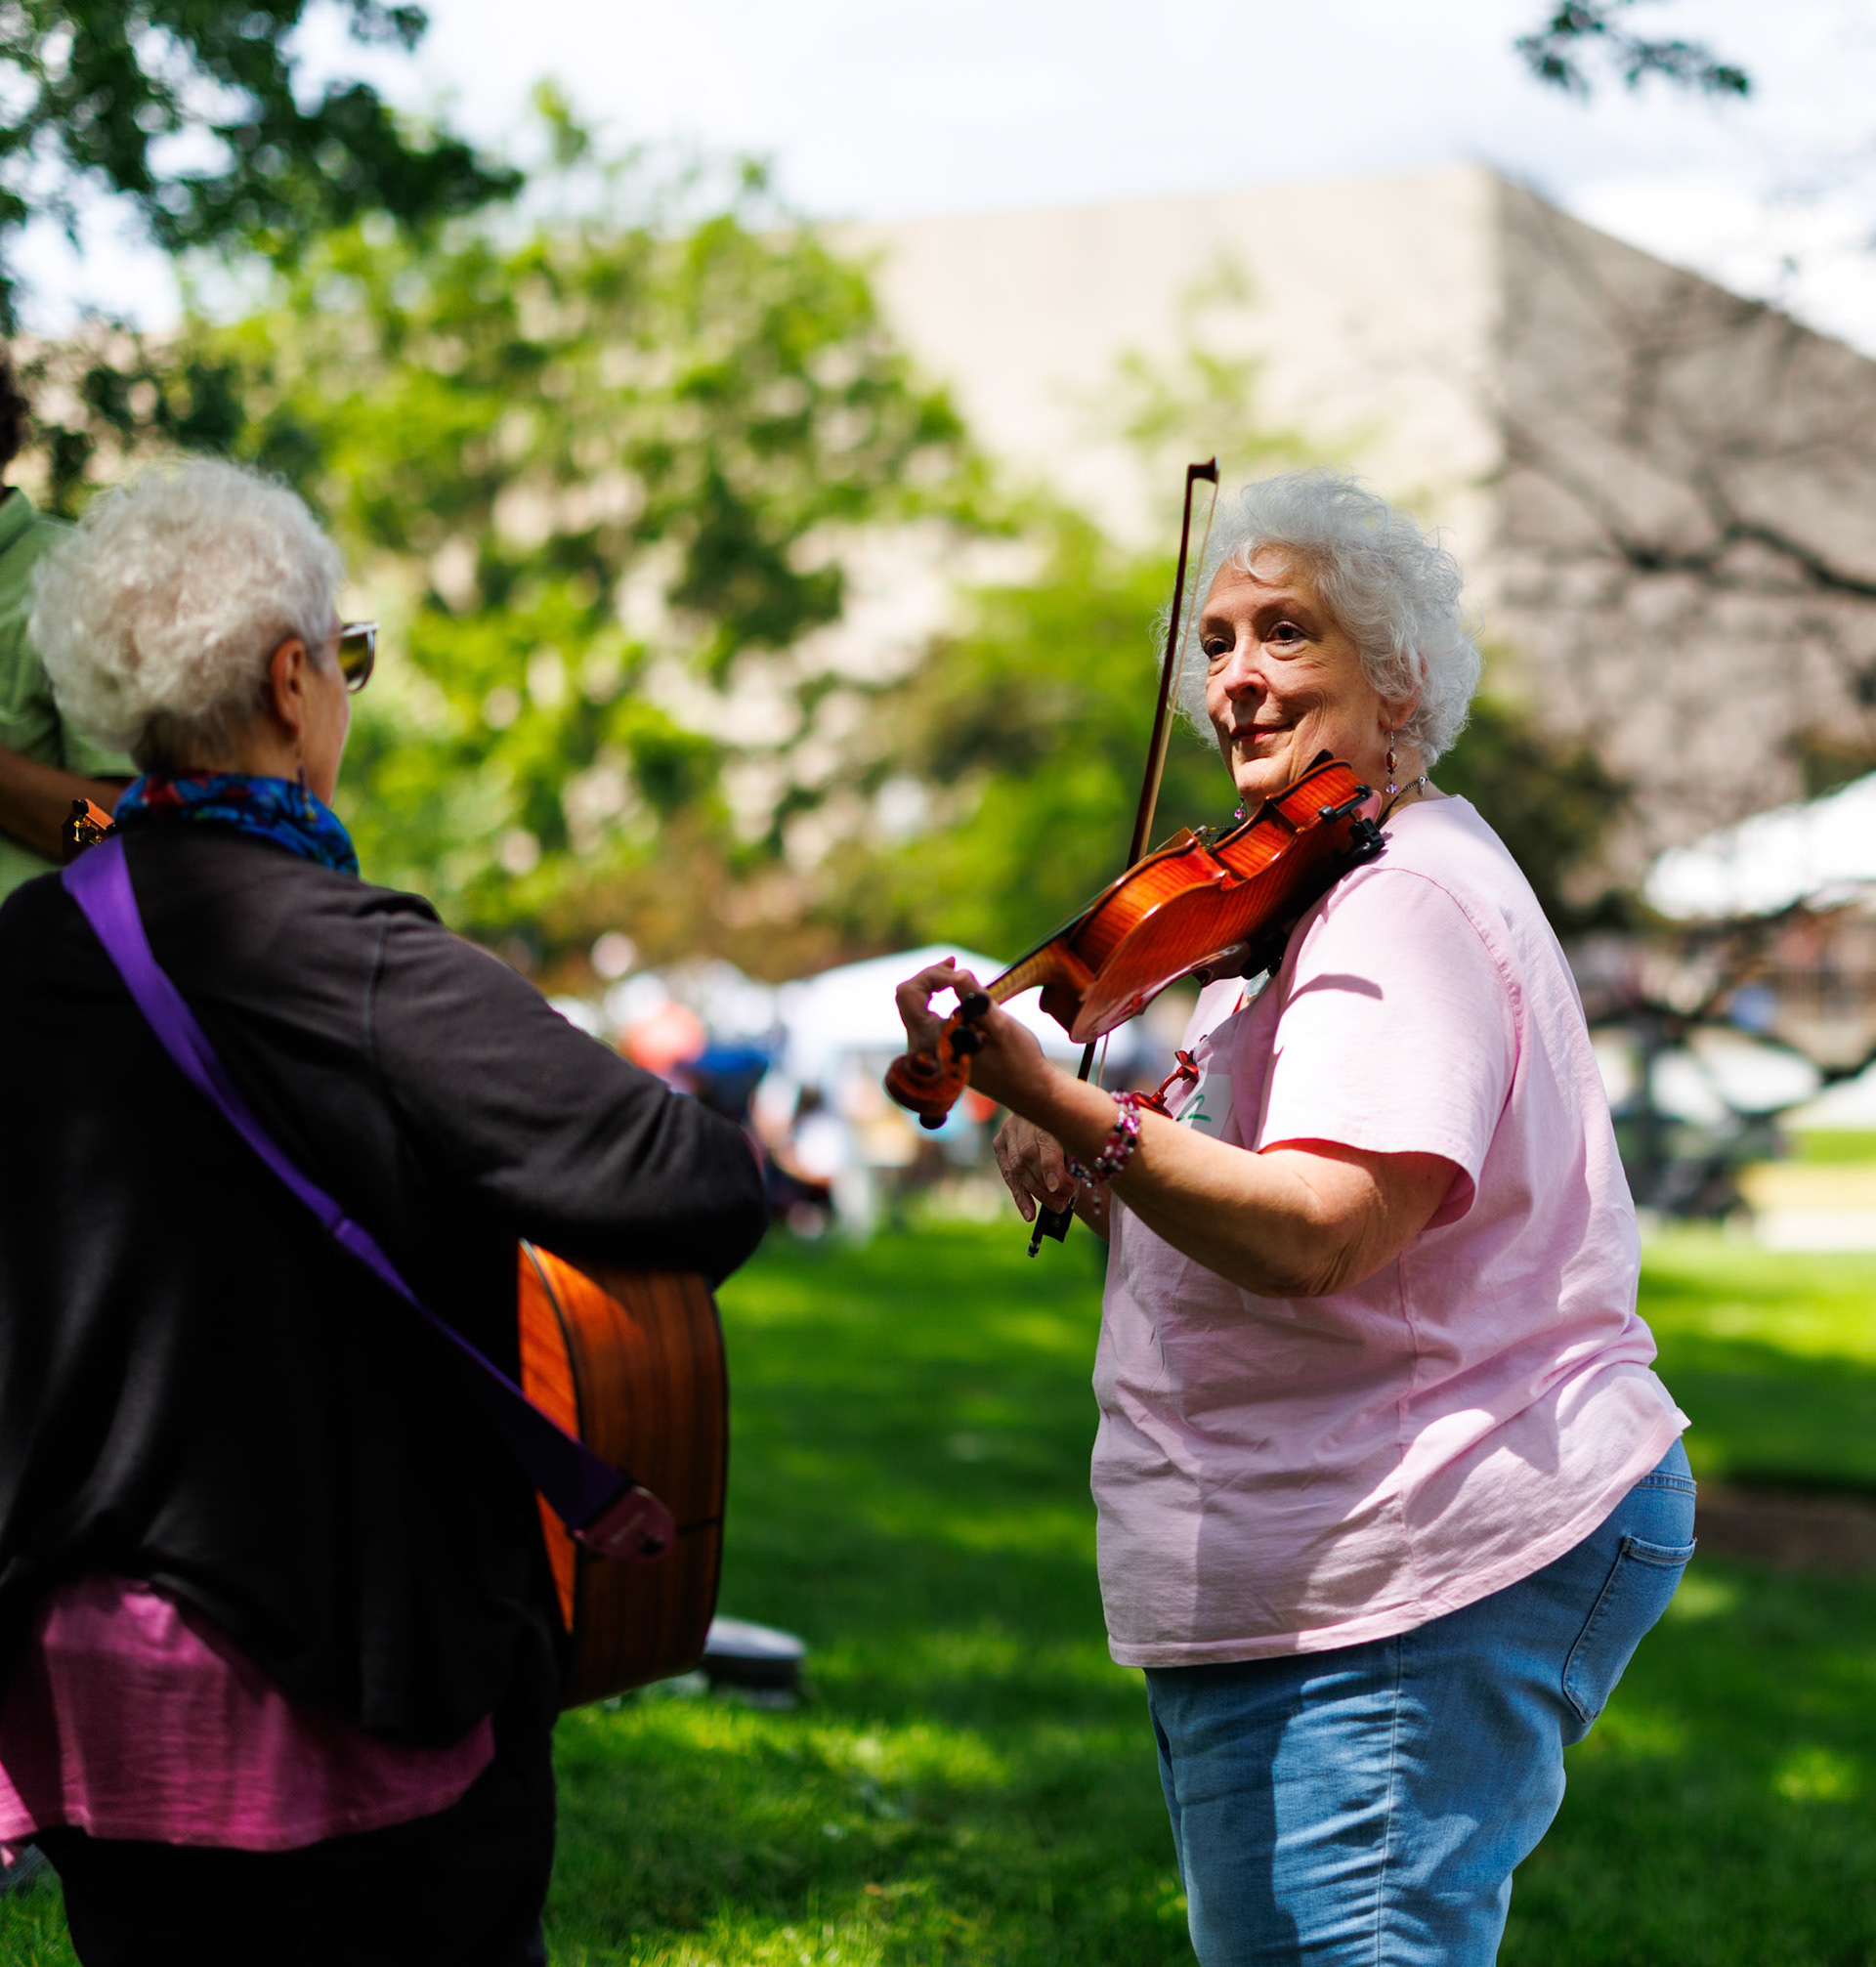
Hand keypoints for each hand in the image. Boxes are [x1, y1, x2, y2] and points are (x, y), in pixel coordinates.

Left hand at [892, 959, 1049, 1113]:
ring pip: (914, 1004)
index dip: (932, 975)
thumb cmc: (1019, 1060)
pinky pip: (924, 1014)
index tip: (960, 973)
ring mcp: (927, 1051)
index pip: (909, 994)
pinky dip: (937, 997)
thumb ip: (976, 999)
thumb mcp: (1002, 1026)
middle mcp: (923, 1050)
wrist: (1027, 1089)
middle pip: (908, 996)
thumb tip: (957, 973)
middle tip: (956, 965)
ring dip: (934, 985)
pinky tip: (956, 988)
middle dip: (931, 976)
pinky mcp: (936, 1049)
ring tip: (958, 975)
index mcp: (933, 1043)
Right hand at [992, 1111, 1108, 1240]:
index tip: (1059, 1188)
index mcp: (1044, 1109)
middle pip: (1028, 1157)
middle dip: (1046, 1184)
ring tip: (1057, 1207)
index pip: (1043, 1142)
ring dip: (1037, 1193)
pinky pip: (1008, 1175)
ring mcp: (1007, 1130)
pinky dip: (1020, 1196)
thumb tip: (1074, 1186)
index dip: (1050, 1167)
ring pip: (1016, 1168)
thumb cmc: (1072, 1122)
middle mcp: (1022, 1119)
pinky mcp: (999, 1143)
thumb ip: (1075, 1153)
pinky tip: (1029, 1214)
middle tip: (1066, 1200)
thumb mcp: (1077, 1131)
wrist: (1052, 1103)